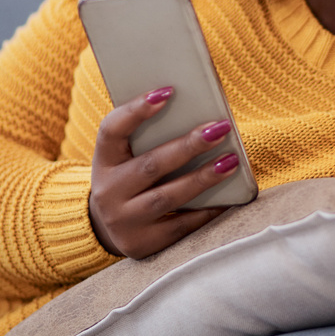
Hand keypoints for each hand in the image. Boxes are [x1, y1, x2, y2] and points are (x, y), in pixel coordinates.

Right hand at [88, 87, 236, 258]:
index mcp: (103, 160)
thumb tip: (199, 114)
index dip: (137, 110)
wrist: (108, 229)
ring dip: (203, 178)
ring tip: (231, 161)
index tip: (168, 91)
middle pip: (150, 165)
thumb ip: (149, 138)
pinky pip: (180, 225)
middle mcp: (108, 191)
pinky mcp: (142, 244)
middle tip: (220, 128)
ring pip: (168, 196)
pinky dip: (206, 210)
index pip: (112, 130)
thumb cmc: (129, 179)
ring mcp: (123, 221)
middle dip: (189, 146)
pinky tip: (227, 197)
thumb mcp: (126, 158)